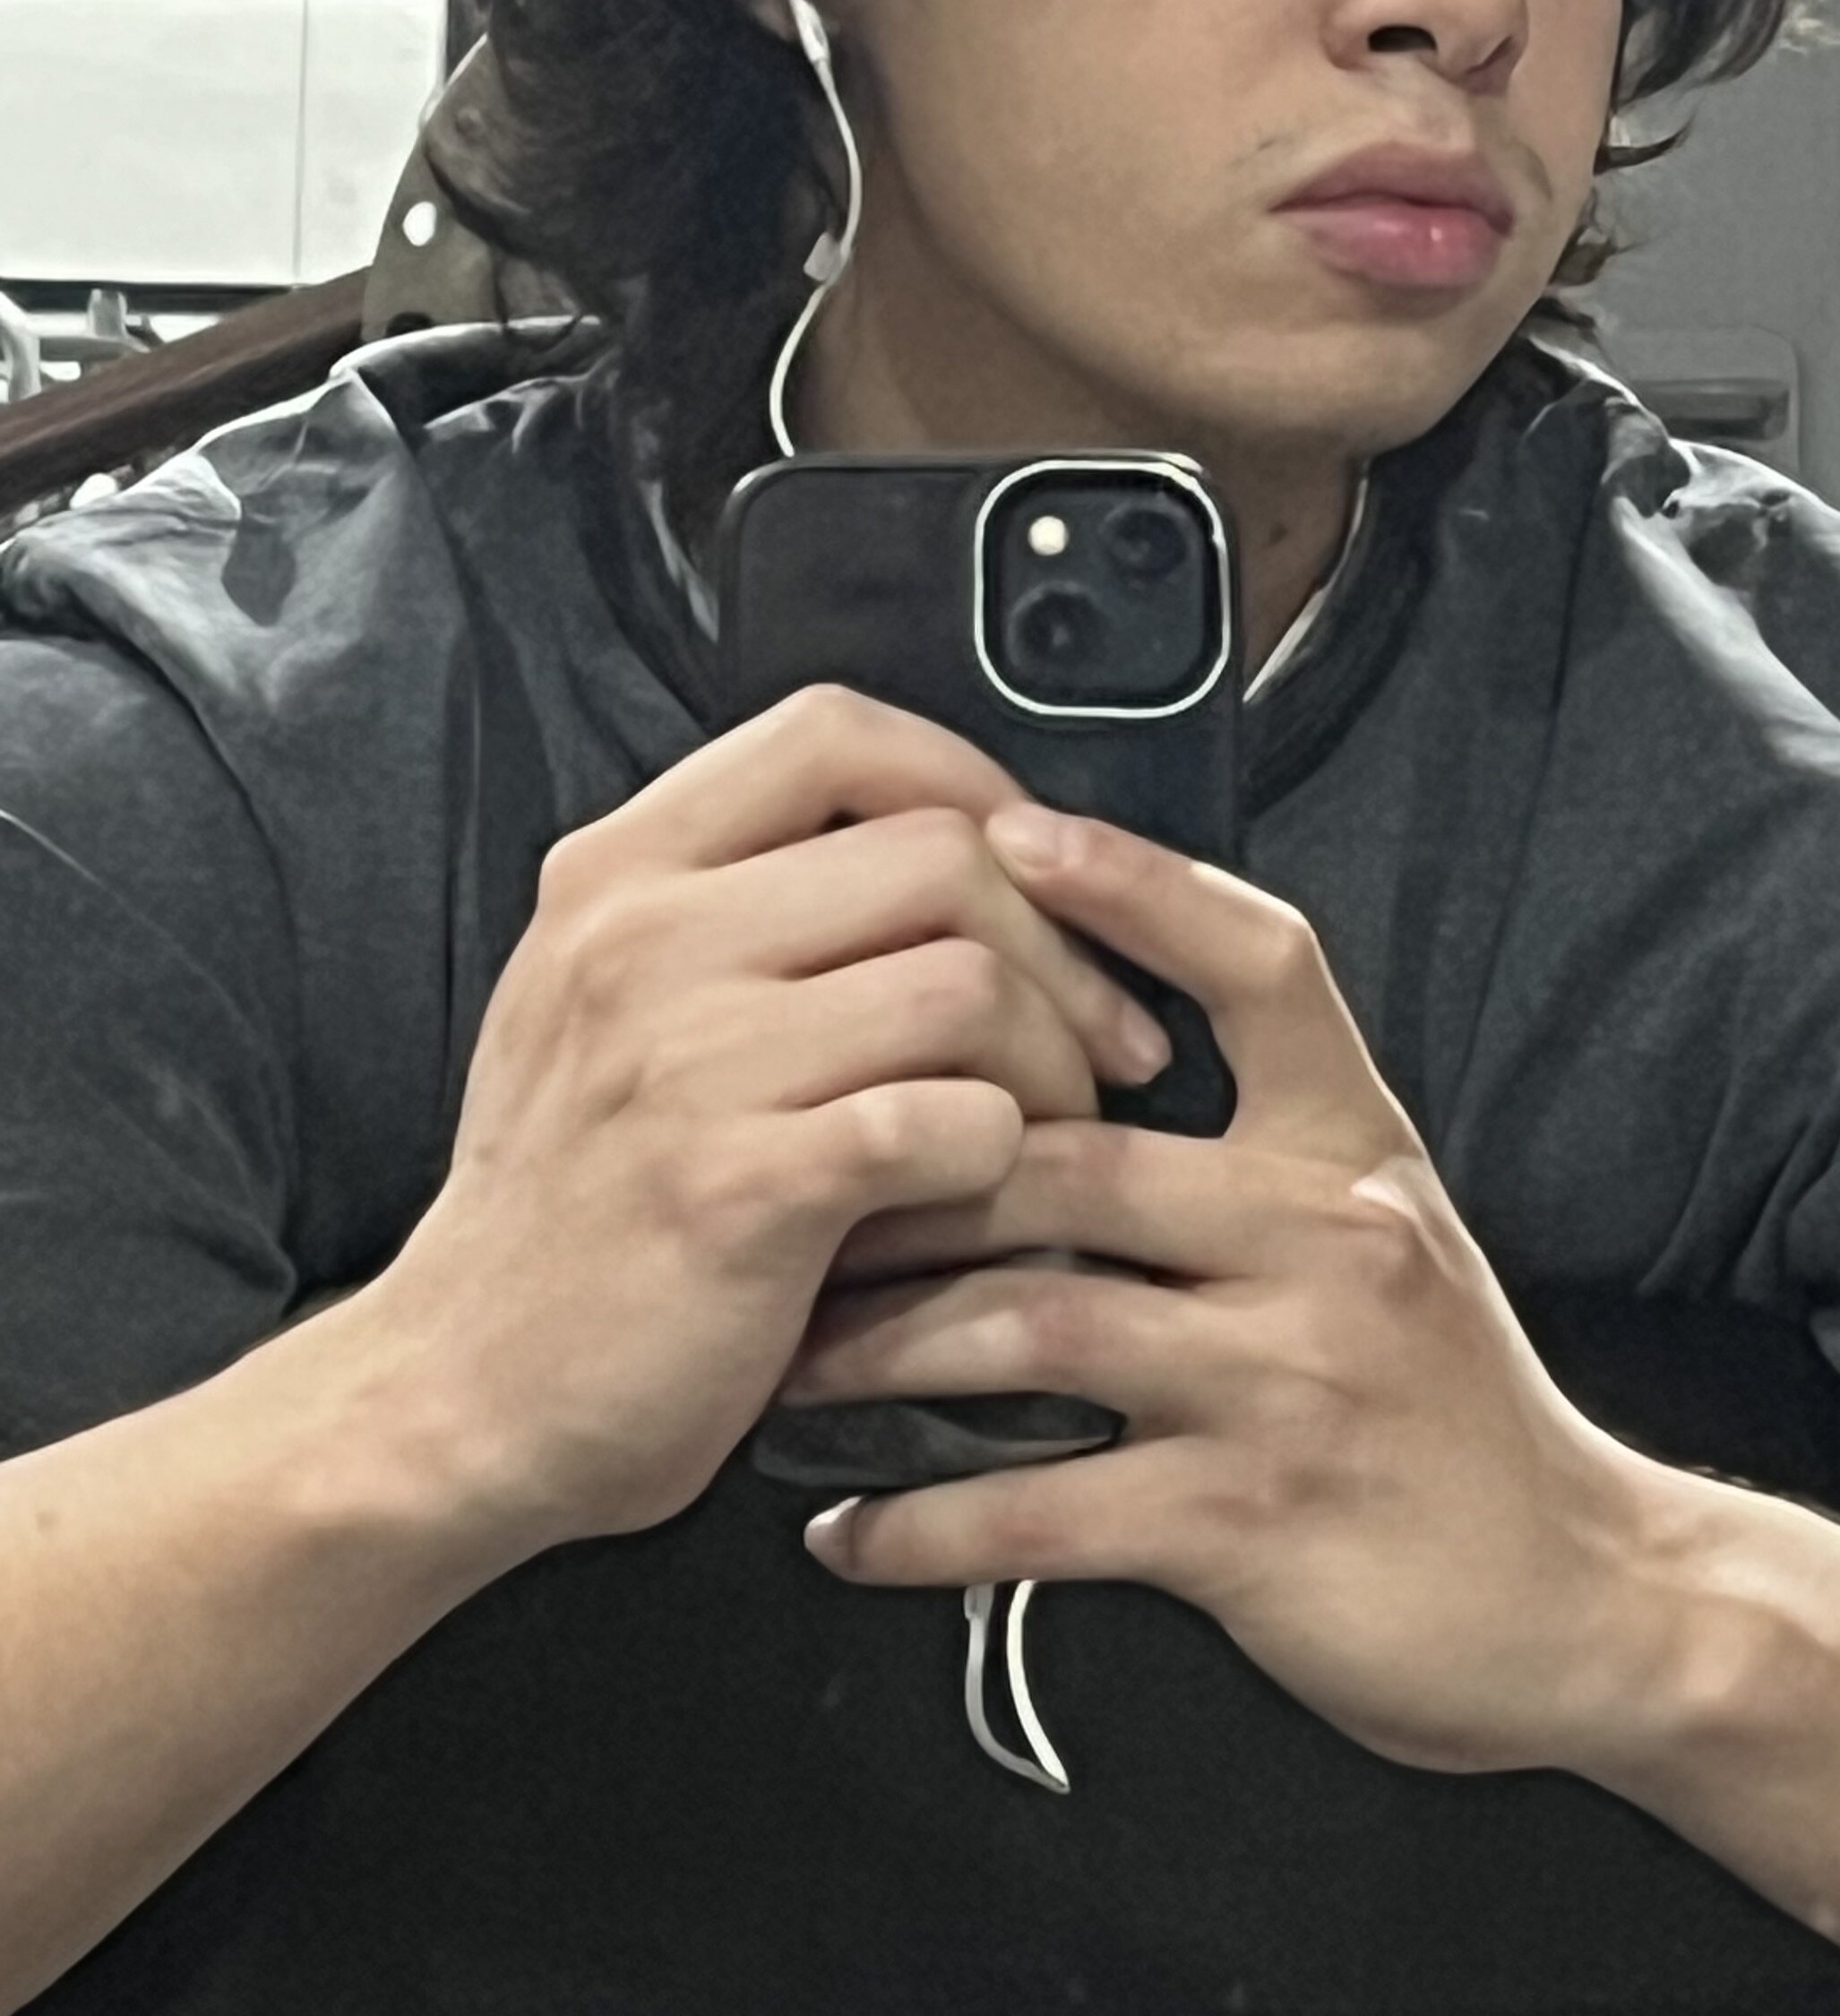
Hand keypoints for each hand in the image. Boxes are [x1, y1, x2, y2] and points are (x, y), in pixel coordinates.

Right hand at [362, 690, 1173, 1552]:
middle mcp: (646, 941)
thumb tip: (956, 845)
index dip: (970, 780)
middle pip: (942, 855)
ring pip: (969, 984)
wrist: (453, 1396)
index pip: (837, 734)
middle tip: (1095, 1036)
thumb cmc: (568, 1200)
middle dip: (1059, 947)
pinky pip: (950, 1122)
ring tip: (1048, 1126)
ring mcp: (689, 1063)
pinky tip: (978, 1197)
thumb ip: (736, 897)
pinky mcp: (740, 1191)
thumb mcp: (599, 994)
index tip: (1030, 867)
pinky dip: (1002, 1158)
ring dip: (1052, 1062)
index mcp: (620, 873)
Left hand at [785, 807, 1690, 1782]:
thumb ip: (1254, 1153)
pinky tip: (851, 1528)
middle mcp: (1332, 1238)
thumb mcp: (1385, 1231)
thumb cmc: (1453, 1410)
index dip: (1136, 886)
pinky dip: (922, 1523)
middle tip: (794, 1187)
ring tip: (793, 1363)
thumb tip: (1061, 1086)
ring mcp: (1295, 1378)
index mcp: (1354, 1147)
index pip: (1257, 963)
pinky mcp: (1256, 1518)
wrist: (1580, 1592)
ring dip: (883, 1350)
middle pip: (1078, 1158)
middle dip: (909, 1179)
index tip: (1009, 836)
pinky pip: (1045, 1508)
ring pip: (1038, 1324)